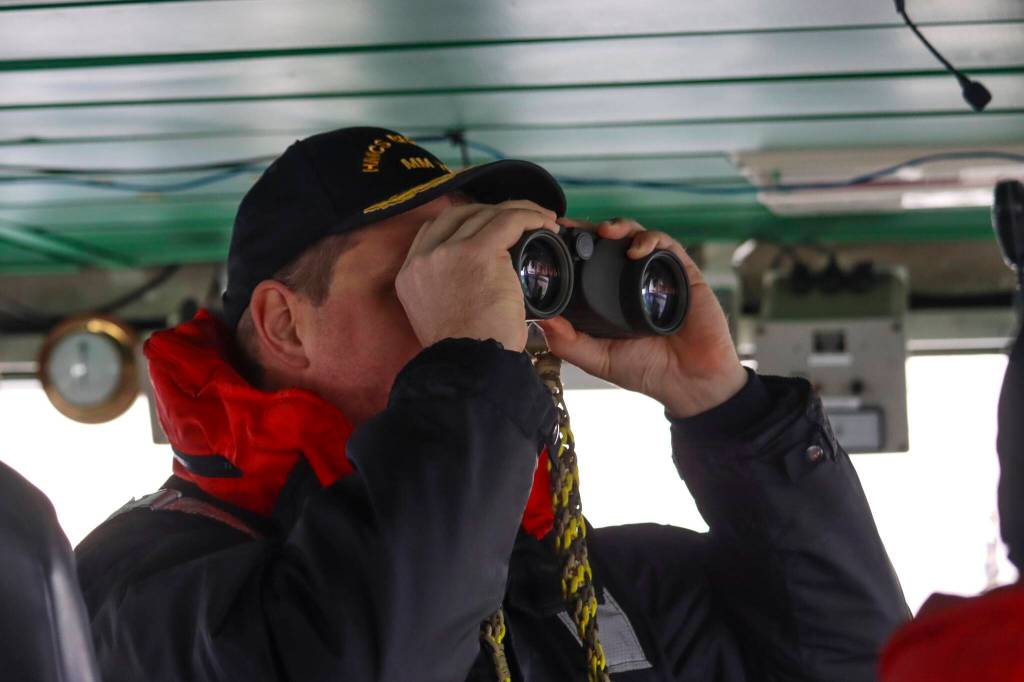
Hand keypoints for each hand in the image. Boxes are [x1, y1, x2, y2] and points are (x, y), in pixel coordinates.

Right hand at [396, 200, 558, 352]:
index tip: (490, 228)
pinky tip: (547, 221)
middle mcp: (424, 259)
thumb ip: (448, 295)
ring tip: (541, 219)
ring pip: (485, 214)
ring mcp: (449, 252)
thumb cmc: (467, 355)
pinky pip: (508, 221)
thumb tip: (476, 285)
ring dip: (517, 212)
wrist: (470, 366)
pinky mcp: (478, 252)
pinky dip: (530, 216)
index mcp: (411, 275)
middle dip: (491, 212)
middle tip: (520, 220)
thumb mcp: (441, 320)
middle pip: (459, 216)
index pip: (435, 232)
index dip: (466, 223)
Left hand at [537, 218, 746, 417]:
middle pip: (611, 243)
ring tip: (605, 232)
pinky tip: (636, 250)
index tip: (552, 236)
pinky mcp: (683, 273)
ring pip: (637, 236)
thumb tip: (540, 317)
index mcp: (611, 297)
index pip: (589, 262)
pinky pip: (667, 246)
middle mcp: (633, 281)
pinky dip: (650, 240)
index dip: (572, 246)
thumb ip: (568, 341)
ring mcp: (658, 274)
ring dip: (621, 227)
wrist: (690, 382)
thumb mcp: (597, 358)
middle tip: (571, 226)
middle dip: (590, 229)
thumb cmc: (647, 371)